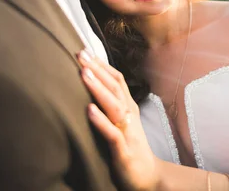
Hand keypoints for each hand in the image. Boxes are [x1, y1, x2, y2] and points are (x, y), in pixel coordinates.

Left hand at [78, 51, 158, 190]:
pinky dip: (101, 121)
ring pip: (114, 106)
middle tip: (81, 54)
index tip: (84, 51)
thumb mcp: (122, 122)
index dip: (101, 65)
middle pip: (115, 87)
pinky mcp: (123, 151)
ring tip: (84, 74)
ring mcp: (127, 132)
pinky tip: (89, 110)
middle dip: (97, 70)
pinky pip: (112, 134)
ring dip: (99, 89)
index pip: (116, 80)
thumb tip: (94, 85)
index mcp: (128, 108)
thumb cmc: (130, 147)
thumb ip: (111, 104)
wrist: (148, 176)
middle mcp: (129, 116)